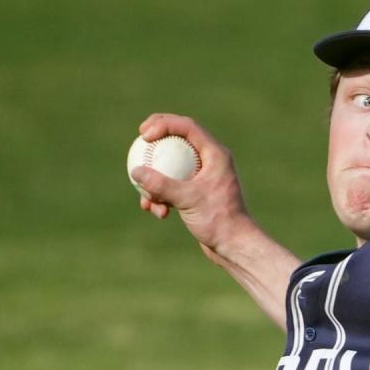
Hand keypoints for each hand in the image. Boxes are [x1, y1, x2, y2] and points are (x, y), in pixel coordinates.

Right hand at [130, 113, 256, 262]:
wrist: (234, 246)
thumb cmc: (219, 221)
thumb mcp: (187, 200)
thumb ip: (161, 184)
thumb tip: (135, 170)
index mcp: (216, 155)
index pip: (188, 127)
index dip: (163, 123)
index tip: (143, 135)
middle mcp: (211, 162)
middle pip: (178, 140)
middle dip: (156, 141)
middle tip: (139, 142)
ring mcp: (203, 177)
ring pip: (172, 165)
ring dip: (156, 180)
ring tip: (149, 199)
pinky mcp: (197, 193)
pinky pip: (173, 185)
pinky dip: (162, 196)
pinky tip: (158, 212)